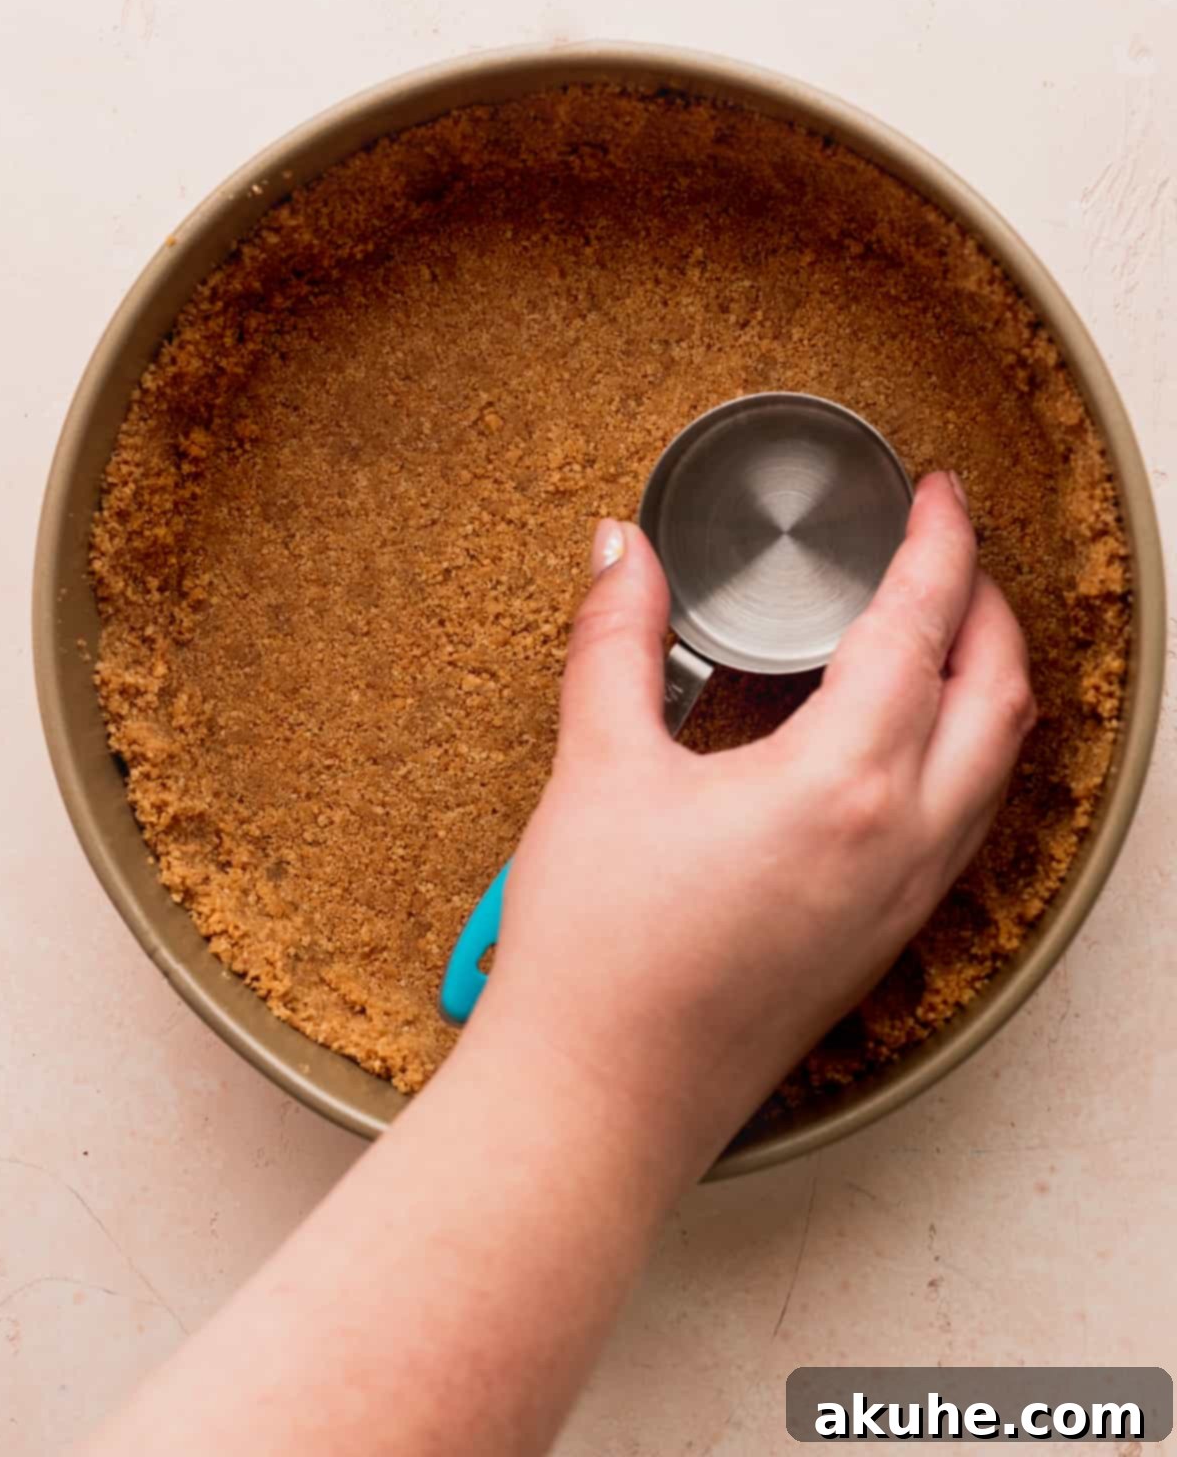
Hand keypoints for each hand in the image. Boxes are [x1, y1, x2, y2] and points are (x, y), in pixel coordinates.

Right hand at [481, 473, 1035, 1179]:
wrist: (599, 1102)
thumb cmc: (600, 951)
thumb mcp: (598, 767)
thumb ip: (617, 639)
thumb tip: (618, 551)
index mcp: (844, 784)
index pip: (922, 629)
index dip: (940, 545)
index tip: (937, 493)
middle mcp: (901, 843)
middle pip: (996, 696)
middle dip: (987, 607)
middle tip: (948, 549)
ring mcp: (902, 902)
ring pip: (993, 766)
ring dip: (985, 682)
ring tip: (937, 630)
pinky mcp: (880, 943)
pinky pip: (962, 823)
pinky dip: (960, 753)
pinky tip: (897, 742)